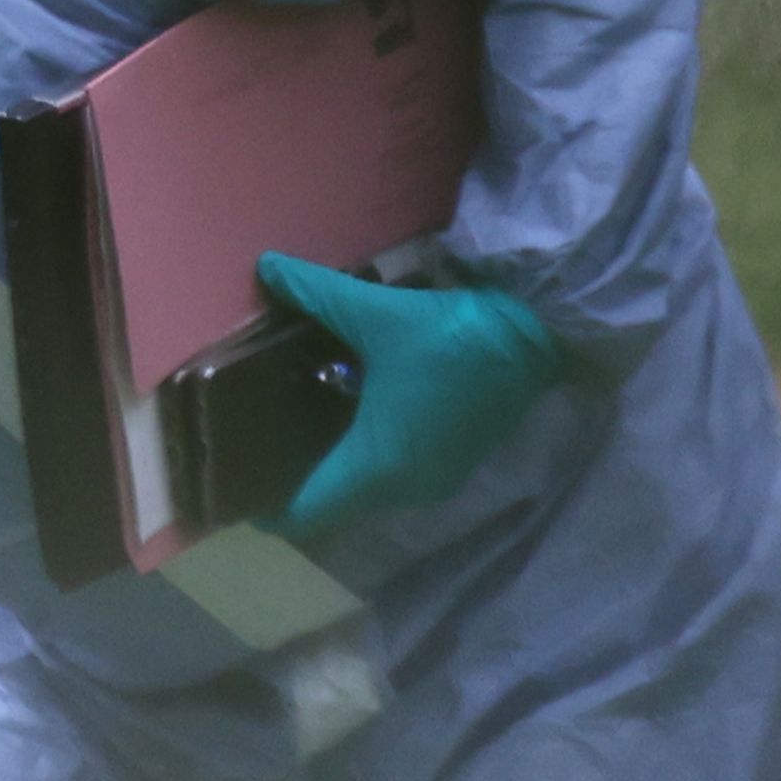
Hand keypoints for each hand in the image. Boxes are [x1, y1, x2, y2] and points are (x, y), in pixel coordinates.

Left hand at [251, 255, 568, 541]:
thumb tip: (265, 268)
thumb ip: (315, 294)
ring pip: (366, 486)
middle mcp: (403, 488)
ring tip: (296, 422)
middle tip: (257, 440)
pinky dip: (369, 453)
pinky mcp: (456, 462)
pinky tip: (353, 413)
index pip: (304, 513)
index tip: (236, 485)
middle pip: (332, 500)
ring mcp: (435, 480)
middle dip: (296, 477)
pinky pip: (395, 472)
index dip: (265, 506)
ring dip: (335, 462)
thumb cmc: (455, 334)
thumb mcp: (376, 312)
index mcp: (375, 466)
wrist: (544, 334)